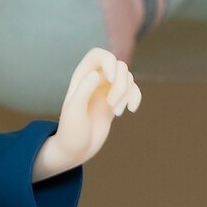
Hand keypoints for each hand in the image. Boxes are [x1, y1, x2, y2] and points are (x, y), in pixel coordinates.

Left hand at [32, 48, 141, 182]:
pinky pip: (133, 91)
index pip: (98, 54)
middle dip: (121, 85)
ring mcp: (106, 91)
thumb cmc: (70, 132)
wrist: (75, 151)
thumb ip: (83, 91)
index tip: (110, 78)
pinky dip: (136, 98)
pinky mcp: (116, 102)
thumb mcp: (74, 112)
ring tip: (116, 113)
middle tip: (111, 106)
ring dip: (127, 94)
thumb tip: (97, 75)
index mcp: (81, 77)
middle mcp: (95, 80)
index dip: (109, 60)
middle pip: (119, 66)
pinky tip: (131, 110)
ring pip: (128, 78)